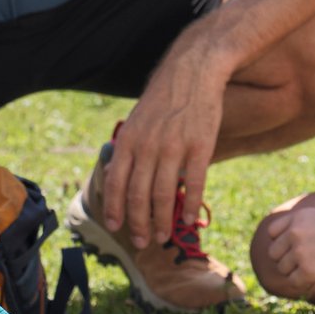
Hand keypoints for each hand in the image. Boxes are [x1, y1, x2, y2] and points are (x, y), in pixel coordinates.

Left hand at [107, 40, 229, 249]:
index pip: (116, 182)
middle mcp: (148, 146)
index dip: (114, 208)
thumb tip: (119, 178)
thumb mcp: (137, 120)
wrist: (193, 71)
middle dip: (138, 223)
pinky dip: (189, 205)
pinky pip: (193, 183)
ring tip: (162, 236)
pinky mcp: (200, 146)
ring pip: (164, 194)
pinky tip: (188, 220)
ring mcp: (174, 147)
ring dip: (162, 221)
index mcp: (129, 140)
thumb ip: (129, 149)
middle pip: (138, 195)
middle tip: (141, 241)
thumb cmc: (163, 99)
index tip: (115, 226)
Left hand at [247, 197, 314, 304]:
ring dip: (295, 273)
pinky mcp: (307, 271)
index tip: (293, 250)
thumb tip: (283, 248)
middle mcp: (295, 233)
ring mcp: (299, 252)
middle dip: (287, 260)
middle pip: (274, 254)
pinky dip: (303, 284)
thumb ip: (300, 228)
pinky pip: (294, 283)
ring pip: (283, 269)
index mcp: (297, 217)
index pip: (272, 232)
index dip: (281, 243)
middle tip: (306, 265)